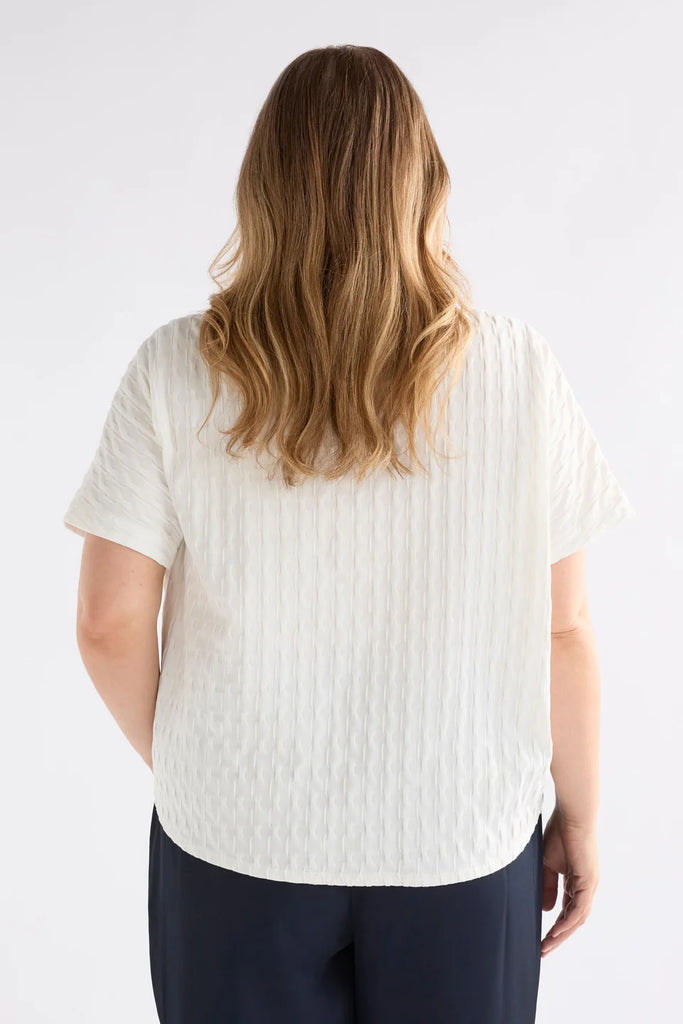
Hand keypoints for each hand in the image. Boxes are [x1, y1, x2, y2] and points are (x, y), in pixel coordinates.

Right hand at [541, 805, 599, 956]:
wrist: (570, 816)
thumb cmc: (558, 834)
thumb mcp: (547, 865)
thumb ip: (546, 886)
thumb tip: (547, 911)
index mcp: (576, 882)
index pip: (566, 911)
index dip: (555, 926)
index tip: (540, 939)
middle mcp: (586, 887)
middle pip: (573, 920)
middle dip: (558, 937)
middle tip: (543, 950)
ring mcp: (589, 885)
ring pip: (577, 918)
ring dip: (562, 934)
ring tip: (547, 946)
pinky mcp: (589, 882)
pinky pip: (579, 909)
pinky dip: (567, 922)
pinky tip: (555, 931)